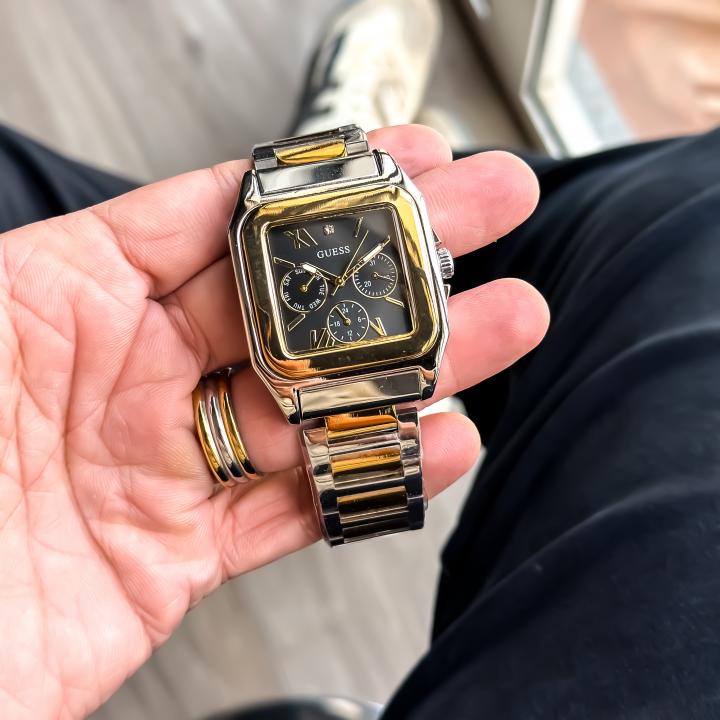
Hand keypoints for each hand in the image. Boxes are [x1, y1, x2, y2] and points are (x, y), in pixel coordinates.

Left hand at [0, 125, 548, 717]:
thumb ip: (73, 259)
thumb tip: (185, 201)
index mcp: (65, 301)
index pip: (222, 222)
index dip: (321, 187)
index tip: (400, 160)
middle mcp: (124, 379)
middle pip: (294, 309)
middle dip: (400, 263)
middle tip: (480, 222)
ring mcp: (158, 467)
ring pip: (314, 408)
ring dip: (415, 371)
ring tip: (496, 329)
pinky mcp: (175, 554)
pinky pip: (293, 509)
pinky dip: (371, 479)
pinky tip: (434, 446)